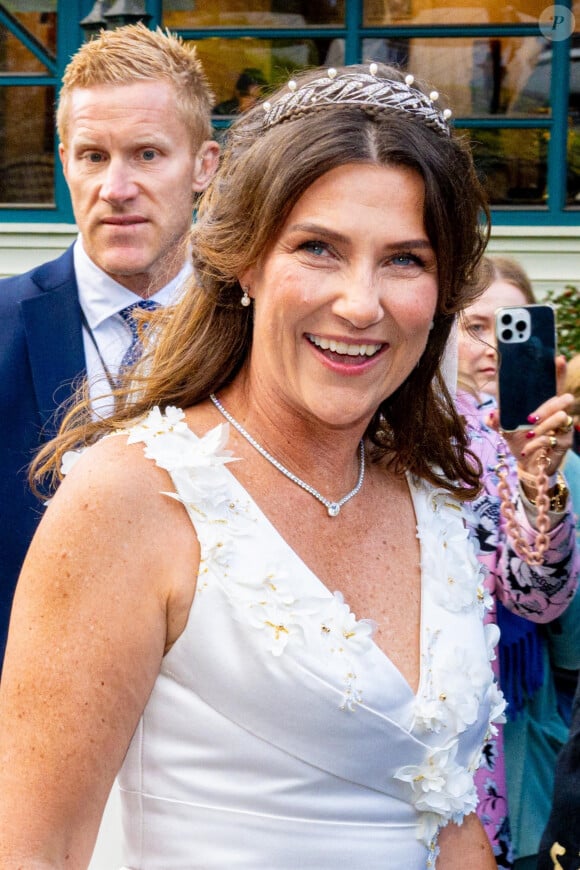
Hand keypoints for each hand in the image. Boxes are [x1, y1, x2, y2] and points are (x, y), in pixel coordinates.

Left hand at [487, 358, 573, 480]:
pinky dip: (537, 444)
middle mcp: (558, 412)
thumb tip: (492, 414)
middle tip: (529, 418)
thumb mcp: (504, 430)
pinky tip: (526, 449)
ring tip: (528, 434)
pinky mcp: (565, 442)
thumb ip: (497, 421)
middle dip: (546, 407)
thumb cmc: (519, 440)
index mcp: (544, 404)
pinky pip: (554, 438)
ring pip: (561, 417)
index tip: (558, 358)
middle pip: (562, 399)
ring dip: (543, 426)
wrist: (527, 463)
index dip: (558, 371)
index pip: (554, 384)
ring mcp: (564, 427)